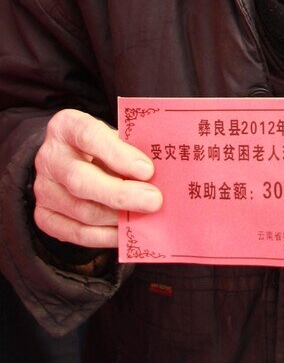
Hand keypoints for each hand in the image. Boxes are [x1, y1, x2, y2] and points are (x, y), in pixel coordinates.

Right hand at [33, 109, 162, 247]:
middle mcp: (50, 157)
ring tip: (145, 217)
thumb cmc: (99, 145)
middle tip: (153, 200)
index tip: (147, 169)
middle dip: (120, 193)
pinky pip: (75, 233)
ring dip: (116, 217)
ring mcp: (43, 189)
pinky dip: (104, 236)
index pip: (89, 136)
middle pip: (80, 179)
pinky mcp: (45, 216)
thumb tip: (160, 174)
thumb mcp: (112, 135)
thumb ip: (129, 148)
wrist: (68, 158)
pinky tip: (126, 232)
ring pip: (81, 210)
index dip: (118, 154)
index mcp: (66, 126)